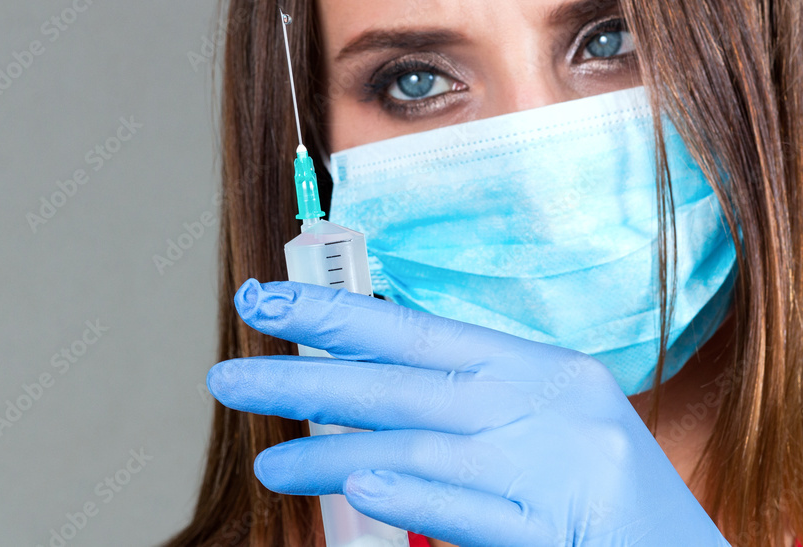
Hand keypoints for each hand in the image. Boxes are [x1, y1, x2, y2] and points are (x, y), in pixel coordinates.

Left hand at [206, 278, 729, 546]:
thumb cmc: (599, 487)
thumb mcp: (544, 419)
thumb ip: (465, 401)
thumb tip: (362, 388)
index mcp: (536, 368)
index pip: (416, 332)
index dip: (335, 315)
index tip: (263, 301)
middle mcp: (542, 405)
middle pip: (399, 386)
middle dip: (304, 380)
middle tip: (226, 378)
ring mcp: (552, 468)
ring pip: (419, 447)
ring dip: (330, 457)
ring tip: (269, 469)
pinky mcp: (560, 532)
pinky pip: (472, 510)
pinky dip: (415, 494)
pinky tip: (361, 485)